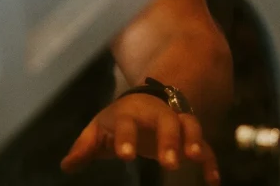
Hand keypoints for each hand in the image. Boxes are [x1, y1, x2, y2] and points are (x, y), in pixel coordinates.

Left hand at [61, 93, 219, 184]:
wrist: (145, 101)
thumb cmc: (118, 119)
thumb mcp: (98, 129)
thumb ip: (85, 146)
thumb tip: (67, 164)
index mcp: (130, 112)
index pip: (128, 123)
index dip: (126, 137)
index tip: (126, 156)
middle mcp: (157, 113)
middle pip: (166, 120)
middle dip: (169, 139)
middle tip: (169, 161)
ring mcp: (176, 122)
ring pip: (189, 124)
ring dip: (193, 140)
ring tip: (194, 158)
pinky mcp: (189, 135)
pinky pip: (204, 144)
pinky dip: (210, 160)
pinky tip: (212, 180)